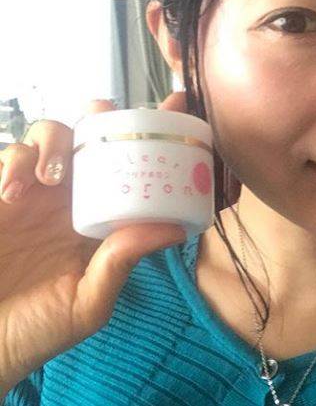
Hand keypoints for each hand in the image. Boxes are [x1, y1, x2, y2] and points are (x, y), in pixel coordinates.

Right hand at [0, 93, 189, 392]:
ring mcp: (31, 193)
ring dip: (55, 141)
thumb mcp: (89, 303)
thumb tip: (175, 228)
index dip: (154, 133)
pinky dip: (14, 161)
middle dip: (102, 115)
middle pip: (90, 135)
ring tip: (53, 178)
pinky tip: (15, 191)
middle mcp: (70, 198)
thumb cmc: (37, 330)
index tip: (179, 104)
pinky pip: (7, 158)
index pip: (134, 167)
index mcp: (101, 217)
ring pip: (48, 135)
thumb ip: (123, 262)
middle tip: (105, 112)